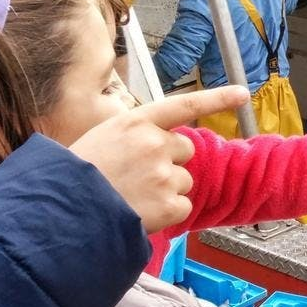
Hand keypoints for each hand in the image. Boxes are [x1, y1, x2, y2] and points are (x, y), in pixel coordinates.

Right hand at [69, 86, 249, 232]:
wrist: (65, 211)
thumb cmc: (76, 176)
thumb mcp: (101, 138)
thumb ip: (134, 136)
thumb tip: (156, 144)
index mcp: (135, 123)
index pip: (184, 105)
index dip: (217, 98)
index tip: (242, 94)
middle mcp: (154, 144)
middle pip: (185, 149)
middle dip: (171, 161)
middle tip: (140, 175)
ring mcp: (164, 174)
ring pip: (185, 180)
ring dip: (168, 188)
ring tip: (135, 195)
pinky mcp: (170, 204)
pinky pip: (183, 205)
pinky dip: (168, 212)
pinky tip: (142, 211)